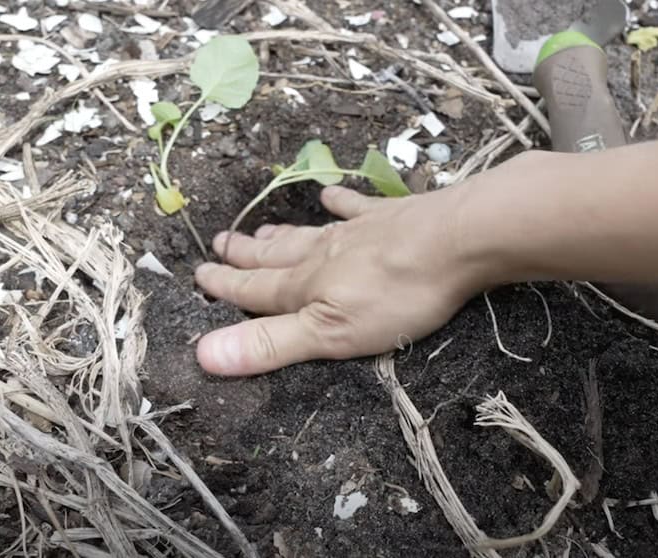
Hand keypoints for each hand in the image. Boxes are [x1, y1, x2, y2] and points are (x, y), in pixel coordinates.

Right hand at [194, 184, 480, 375]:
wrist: (458, 239)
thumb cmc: (397, 294)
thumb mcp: (330, 333)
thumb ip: (271, 343)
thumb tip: (203, 353)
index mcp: (307, 287)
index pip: (256, 290)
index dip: (226, 287)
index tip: (199, 275)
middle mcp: (324, 254)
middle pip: (276, 257)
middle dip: (245, 256)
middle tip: (219, 243)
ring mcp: (358, 231)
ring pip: (308, 234)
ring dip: (282, 234)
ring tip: (260, 230)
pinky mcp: (392, 217)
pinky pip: (356, 207)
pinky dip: (340, 202)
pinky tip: (330, 194)